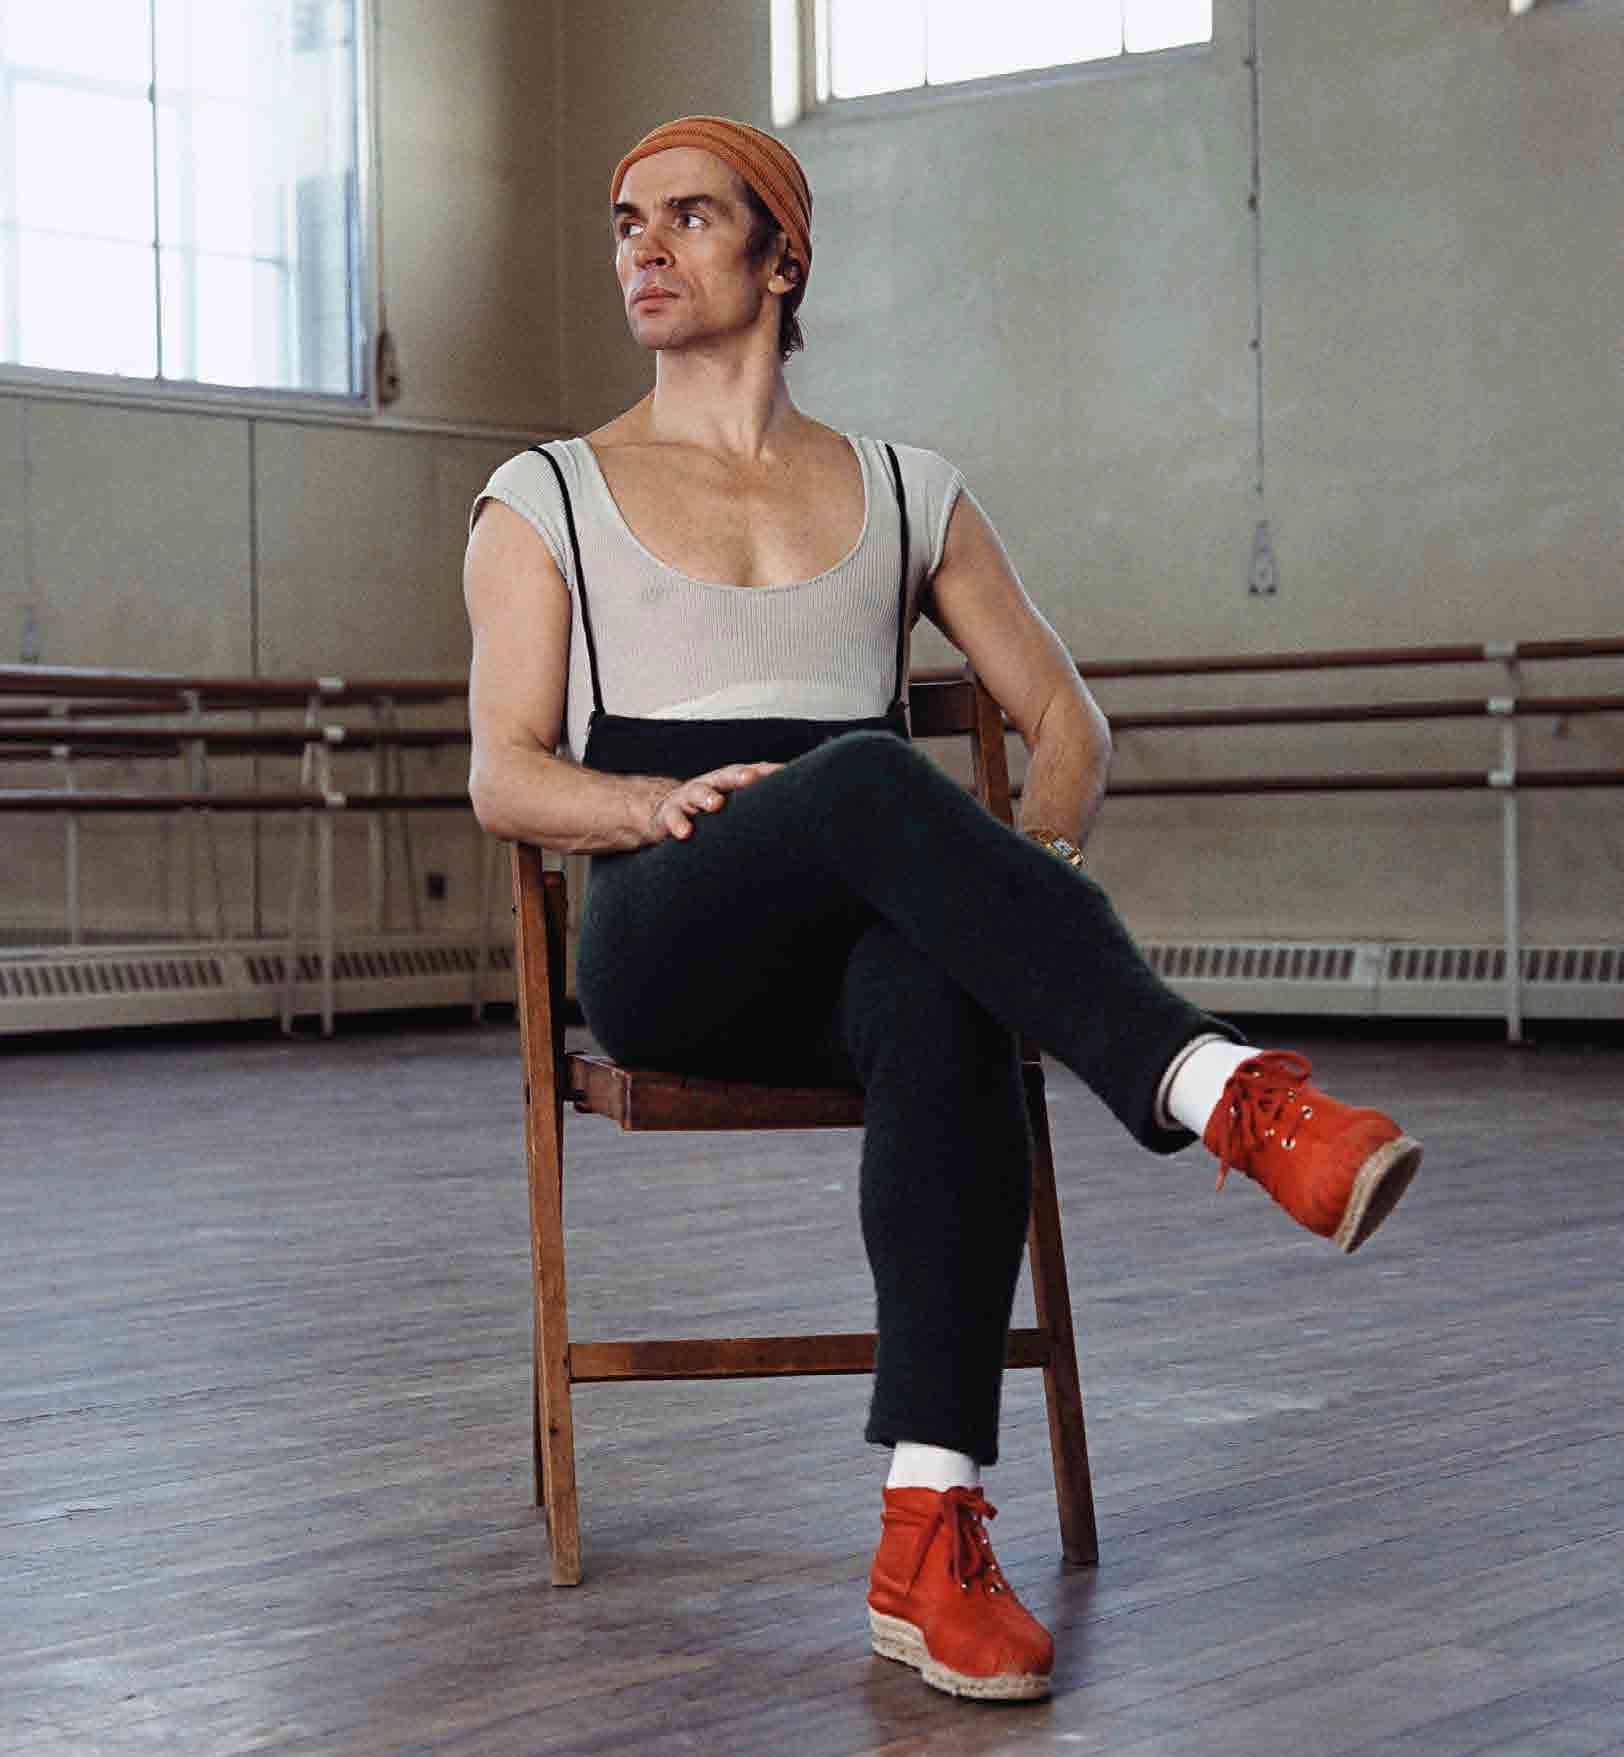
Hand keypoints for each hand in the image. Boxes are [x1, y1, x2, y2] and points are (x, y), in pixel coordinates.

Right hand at [647, 761, 782, 842]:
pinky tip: (685, 833)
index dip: (768, 772)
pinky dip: (679, 824)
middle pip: (727, 776)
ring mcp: (689, 797)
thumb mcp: (734, 803)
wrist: (668, 814)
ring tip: (716, 804)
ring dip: (707, 797)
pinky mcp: (670, 814)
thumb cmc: (710, 810)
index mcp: (731, 782)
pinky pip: (673, 818)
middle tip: (750, 778)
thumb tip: (801, 811)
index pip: (754, 772)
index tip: (785, 773)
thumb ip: (758, 804)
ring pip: (698, 793)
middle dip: (739, 776)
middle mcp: (711, 784)